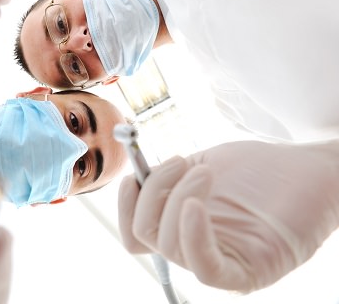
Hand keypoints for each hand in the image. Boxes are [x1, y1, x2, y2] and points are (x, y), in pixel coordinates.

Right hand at [118, 140, 338, 292]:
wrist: (309, 168)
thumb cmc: (256, 167)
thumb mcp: (198, 164)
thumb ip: (165, 177)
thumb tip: (134, 178)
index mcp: (180, 227)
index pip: (136, 235)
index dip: (125, 206)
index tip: (135, 174)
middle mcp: (194, 249)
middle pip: (145, 237)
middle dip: (154, 192)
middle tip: (180, 162)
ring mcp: (219, 262)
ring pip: (170, 247)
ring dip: (179, 199)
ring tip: (206, 172)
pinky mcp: (247, 272)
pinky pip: (206, 269)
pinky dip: (192, 237)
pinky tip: (195, 205)